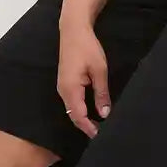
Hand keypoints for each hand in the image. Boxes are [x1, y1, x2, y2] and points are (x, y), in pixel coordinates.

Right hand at [57, 20, 110, 136]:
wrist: (73, 30)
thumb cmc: (87, 48)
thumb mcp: (99, 70)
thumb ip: (101, 93)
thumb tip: (105, 113)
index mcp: (70, 89)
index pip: (78, 116)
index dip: (89, 128)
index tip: (100, 136)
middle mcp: (63, 91)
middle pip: (73, 115)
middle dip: (86, 126)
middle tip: (101, 134)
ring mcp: (62, 87)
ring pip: (72, 109)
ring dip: (83, 118)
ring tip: (98, 125)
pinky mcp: (65, 83)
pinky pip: (72, 102)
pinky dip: (80, 109)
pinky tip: (91, 111)